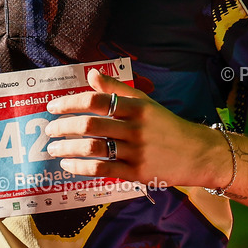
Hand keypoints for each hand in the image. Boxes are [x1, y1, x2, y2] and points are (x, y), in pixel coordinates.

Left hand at [45, 68, 220, 188]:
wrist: (198, 153)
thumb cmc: (167, 125)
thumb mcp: (145, 102)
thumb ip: (116, 89)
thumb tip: (91, 74)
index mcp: (137, 107)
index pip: (96, 100)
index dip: (70, 102)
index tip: (53, 106)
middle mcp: (136, 128)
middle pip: (90, 124)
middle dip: (63, 126)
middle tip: (49, 129)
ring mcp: (137, 152)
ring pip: (93, 148)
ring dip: (67, 148)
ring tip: (53, 148)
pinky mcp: (137, 173)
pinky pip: (102, 169)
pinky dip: (80, 167)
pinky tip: (68, 164)